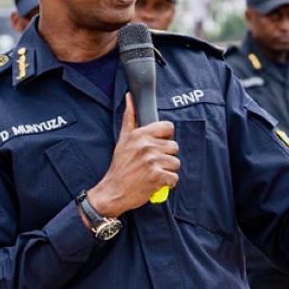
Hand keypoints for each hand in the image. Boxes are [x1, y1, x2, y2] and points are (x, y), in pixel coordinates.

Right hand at [86, 93, 179, 218]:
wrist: (113, 191)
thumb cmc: (120, 166)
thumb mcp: (123, 139)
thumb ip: (129, 117)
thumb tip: (129, 97)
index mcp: (140, 135)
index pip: (168, 127)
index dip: (166, 137)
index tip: (158, 145)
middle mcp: (147, 146)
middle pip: (174, 146)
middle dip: (166, 156)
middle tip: (153, 163)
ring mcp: (152, 161)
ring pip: (176, 163)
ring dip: (167, 170)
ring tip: (154, 172)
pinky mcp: (157, 177)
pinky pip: (174, 177)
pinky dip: (167, 182)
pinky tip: (156, 182)